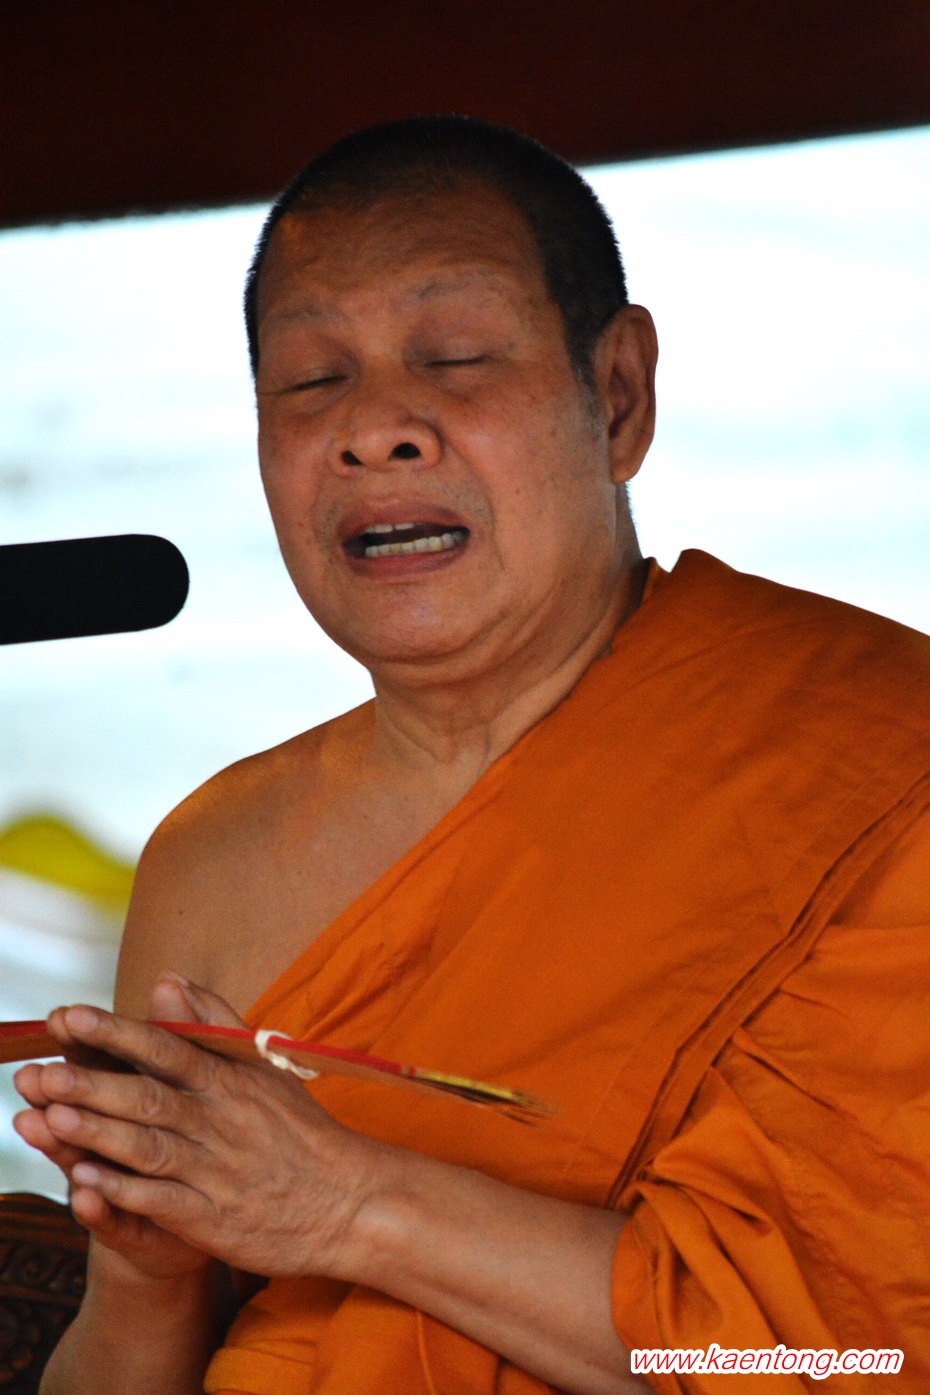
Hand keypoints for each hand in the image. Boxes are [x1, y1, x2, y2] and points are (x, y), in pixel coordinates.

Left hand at [15, 977, 381, 1281]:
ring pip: (148, 1147)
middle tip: (37, 1071)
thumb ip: (212, 1021)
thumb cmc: (298, 1131)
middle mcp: (220, 1121)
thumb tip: (168, 977)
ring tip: (47, 1118)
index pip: (165, 1048)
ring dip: (96, 1133)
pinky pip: (162, 1203)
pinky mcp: (214, 1219)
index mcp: (230, 1080)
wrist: (349, 1201)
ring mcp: (216, 1171)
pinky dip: (124, 1192)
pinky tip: (84, 1182)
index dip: (115, 1033)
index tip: (68, 1017)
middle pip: (147, 1097)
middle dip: (90, 1083)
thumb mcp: (264, 1065)